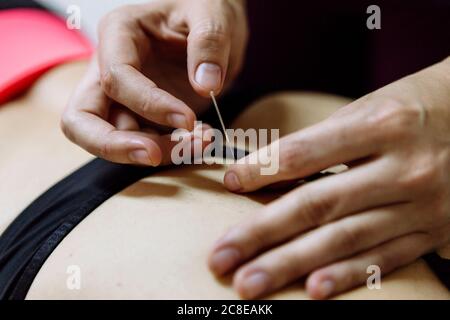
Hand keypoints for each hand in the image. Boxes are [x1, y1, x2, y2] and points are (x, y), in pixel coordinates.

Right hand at [61, 0, 247, 164]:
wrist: (213, 28)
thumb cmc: (204, 12)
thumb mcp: (212, 15)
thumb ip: (210, 43)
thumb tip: (205, 85)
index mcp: (119, 34)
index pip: (115, 78)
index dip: (148, 104)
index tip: (188, 120)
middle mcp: (110, 67)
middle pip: (81, 119)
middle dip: (113, 145)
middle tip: (152, 156)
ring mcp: (122, 96)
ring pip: (114, 138)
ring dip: (155, 150)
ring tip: (202, 141)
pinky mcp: (141, 115)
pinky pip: (143, 142)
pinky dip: (170, 150)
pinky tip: (200, 139)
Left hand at [209, 58, 449, 298]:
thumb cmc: (413, 110)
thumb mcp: (370, 109)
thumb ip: (323, 141)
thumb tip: (267, 172)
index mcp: (380, 126)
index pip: (306, 152)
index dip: (263, 170)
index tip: (230, 183)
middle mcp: (402, 168)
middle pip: (317, 205)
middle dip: (262, 234)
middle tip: (221, 257)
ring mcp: (420, 205)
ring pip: (344, 239)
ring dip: (292, 264)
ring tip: (250, 282)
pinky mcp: (431, 231)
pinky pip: (385, 257)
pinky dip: (348, 275)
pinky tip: (313, 290)